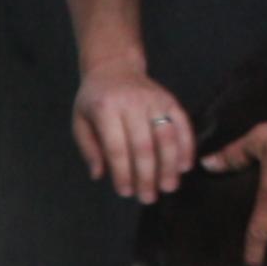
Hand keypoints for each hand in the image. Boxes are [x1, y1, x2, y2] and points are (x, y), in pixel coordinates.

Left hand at [69, 61, 195, 201]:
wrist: (114, 68)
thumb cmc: (95, 100)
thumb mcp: (80, 122)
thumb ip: (89, 149)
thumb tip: (99, 175)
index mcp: (105, 108)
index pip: (116, 147)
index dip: (123, 173)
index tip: (126, 192)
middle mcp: (131, 103)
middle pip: (143, 146)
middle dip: (147, 176)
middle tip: (148, 198)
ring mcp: (154, 100)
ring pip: (166, 136)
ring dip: (169, 166)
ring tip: (168, 187)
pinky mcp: (170, 99)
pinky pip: (182, 124)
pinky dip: (186, 146)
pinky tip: (184, 167)